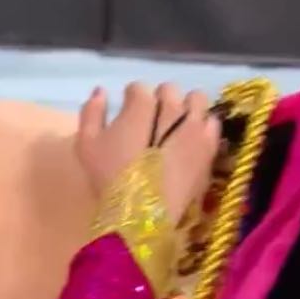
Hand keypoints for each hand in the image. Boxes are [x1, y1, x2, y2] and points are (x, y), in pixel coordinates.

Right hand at [77, 82, 220, 222]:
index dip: (130, 99)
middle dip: (159, 100)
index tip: (127, 113)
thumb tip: (101, 92)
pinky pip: (213, 123)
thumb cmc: (109, 177)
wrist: (142, 211)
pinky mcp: (210, 145)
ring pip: (198, 99)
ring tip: (177, 124)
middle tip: (151, 121)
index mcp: (141, 104)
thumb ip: (91, 112)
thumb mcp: (86, 144)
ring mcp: (195, 125)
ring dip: (186, 106)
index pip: (137, 87)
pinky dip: (203, 126)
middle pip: (169, 89)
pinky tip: (192, 138)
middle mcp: (173, 107)